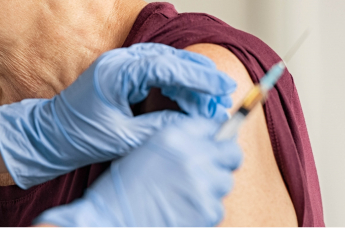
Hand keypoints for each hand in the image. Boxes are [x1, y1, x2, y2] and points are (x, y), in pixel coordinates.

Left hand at [0, 43, 235, 188]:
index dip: (198, 77)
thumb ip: (160, 128)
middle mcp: (119, 61)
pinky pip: (155, 70)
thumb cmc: (78, 137)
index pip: (167, 66)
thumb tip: (194, 124)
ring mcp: (119, 64)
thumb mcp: (124, 138)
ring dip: (189, 79)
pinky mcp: (121, 73)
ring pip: (165, 63)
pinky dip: (175, 82)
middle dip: (199, 77)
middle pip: (170, 59)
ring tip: (211, 98)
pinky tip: (188, 97)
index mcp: (116, 72)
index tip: (221, 87)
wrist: (49, 135)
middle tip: (223, 93)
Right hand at [35, 116, 242, 226]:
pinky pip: (218, 208)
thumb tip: (210, 142)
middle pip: (232, 153)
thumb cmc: (123, 190)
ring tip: (184, 195)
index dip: (219, 137)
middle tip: (207, 171)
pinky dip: (204, 211)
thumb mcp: (147, 151)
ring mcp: (202, 184)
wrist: (112, 220)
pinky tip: (182, 210)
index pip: (216, 126)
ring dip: (211, 188)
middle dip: (223, 161)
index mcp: (175, 137)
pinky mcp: (207, 211)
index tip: (219, 143)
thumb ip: (180, 142)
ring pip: (225, 183)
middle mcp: (192, 156)